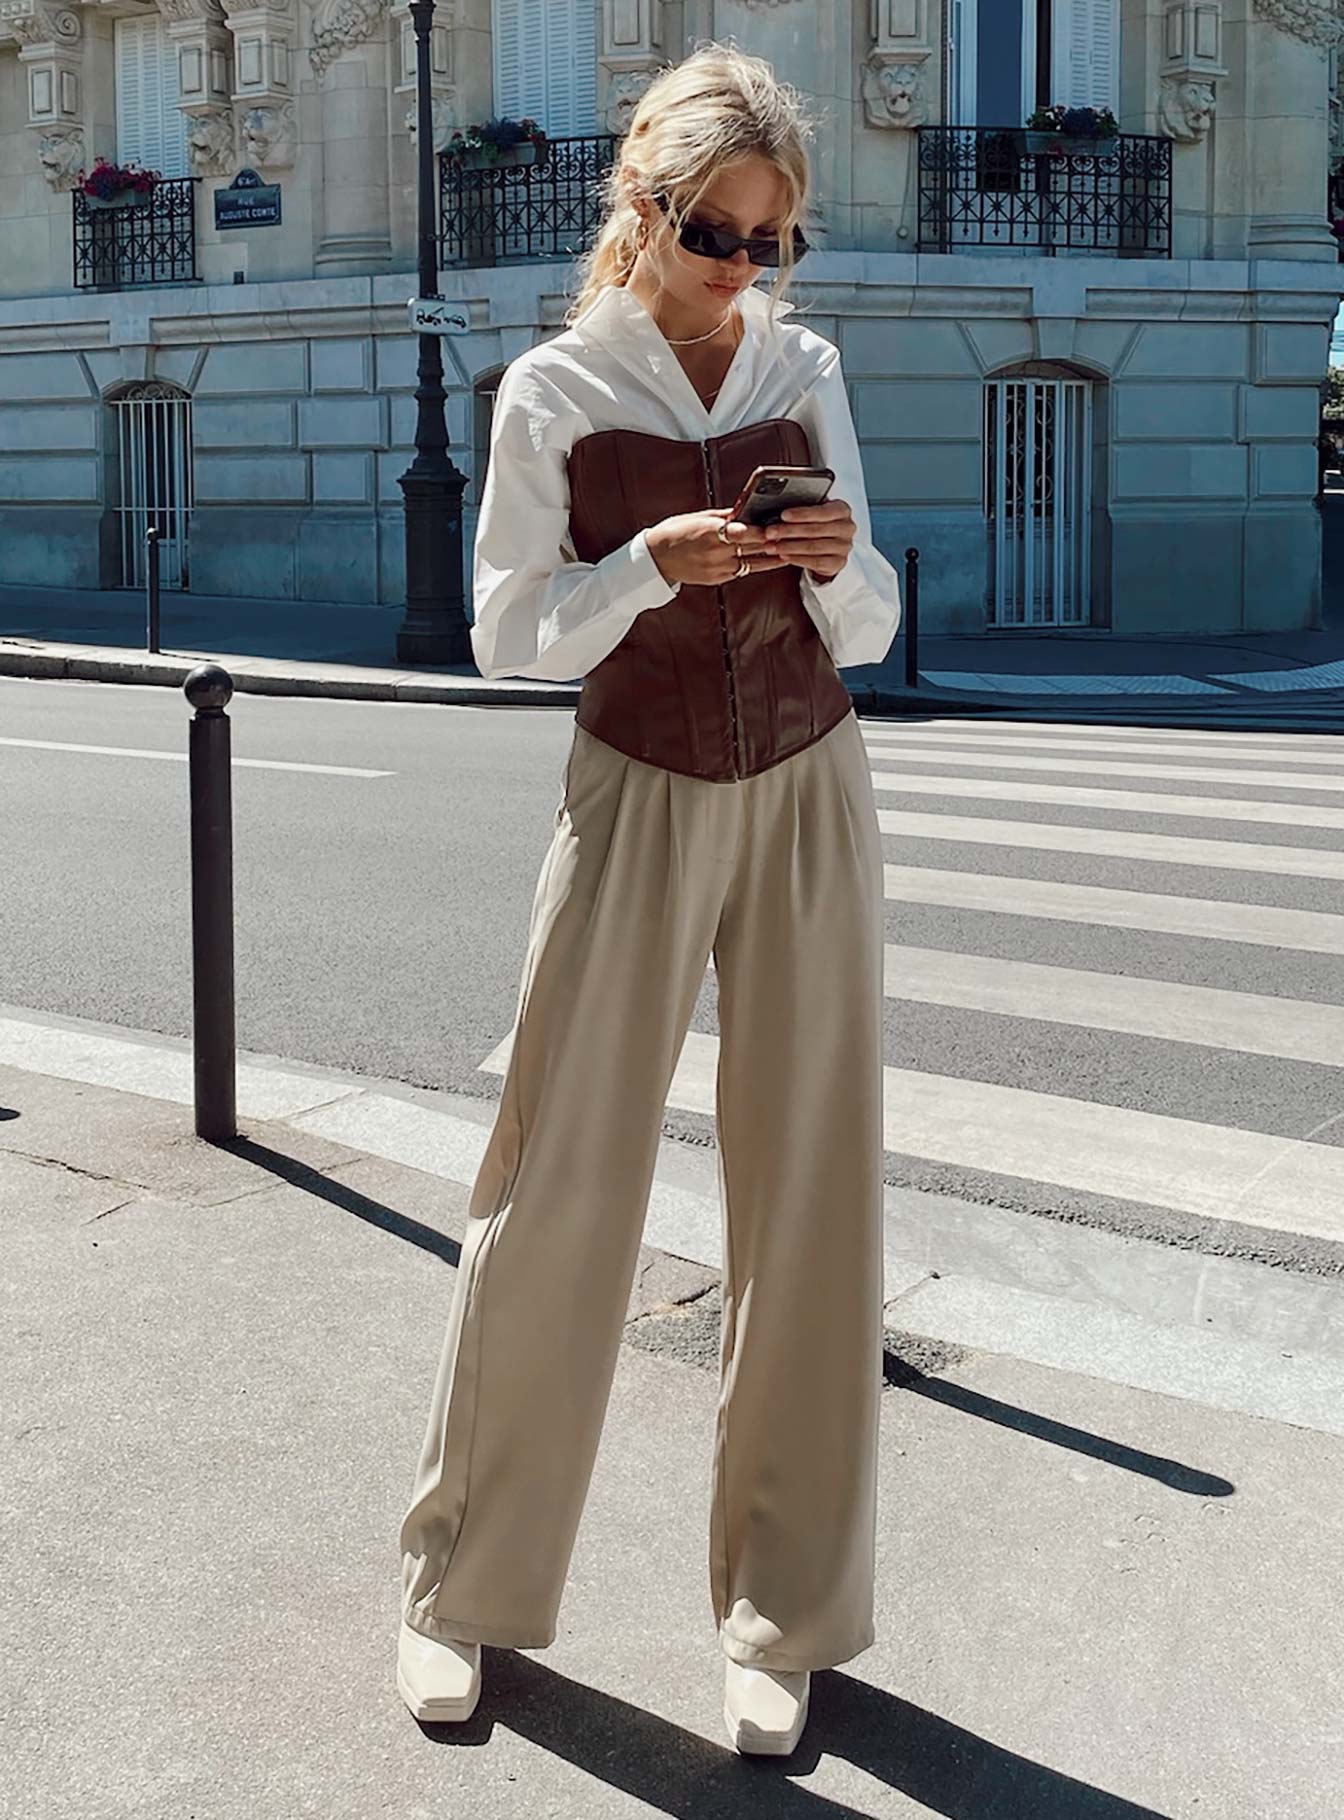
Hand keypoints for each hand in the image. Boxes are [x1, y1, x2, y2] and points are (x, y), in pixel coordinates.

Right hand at [646, 510, 788, 587]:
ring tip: (789, 551)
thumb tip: (745, 510)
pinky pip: (741, 571)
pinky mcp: (717, 579)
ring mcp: (716, 568)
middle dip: (771, 542)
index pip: (740, 532)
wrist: (656, 559)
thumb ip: (724, 516)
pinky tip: (770, 561)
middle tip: (792, 536)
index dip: (759, 531)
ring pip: (751, 563)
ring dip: (770, 557)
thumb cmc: (676, 532)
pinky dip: (756, 565)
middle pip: (750, 547)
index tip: (774, 526)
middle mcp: (714, 552)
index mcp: (708, 531)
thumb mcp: (698, 517)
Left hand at [755, 498, 856, 581]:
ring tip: (771, 546)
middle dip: (789, 531)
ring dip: (789, 547)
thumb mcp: (814, 511)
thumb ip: (803, 506)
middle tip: (769, 532)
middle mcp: (848, 528)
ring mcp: (845, 547)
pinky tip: (783, 556)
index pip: (822, 511)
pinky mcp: (839, 563)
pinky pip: (815, 562)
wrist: (831, 546)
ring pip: (813, 547)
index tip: (783, 515)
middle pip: (815, 530)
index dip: (802, 514)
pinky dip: (797, 559)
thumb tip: (778, 505)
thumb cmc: (818, 522)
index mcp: (843, 509)